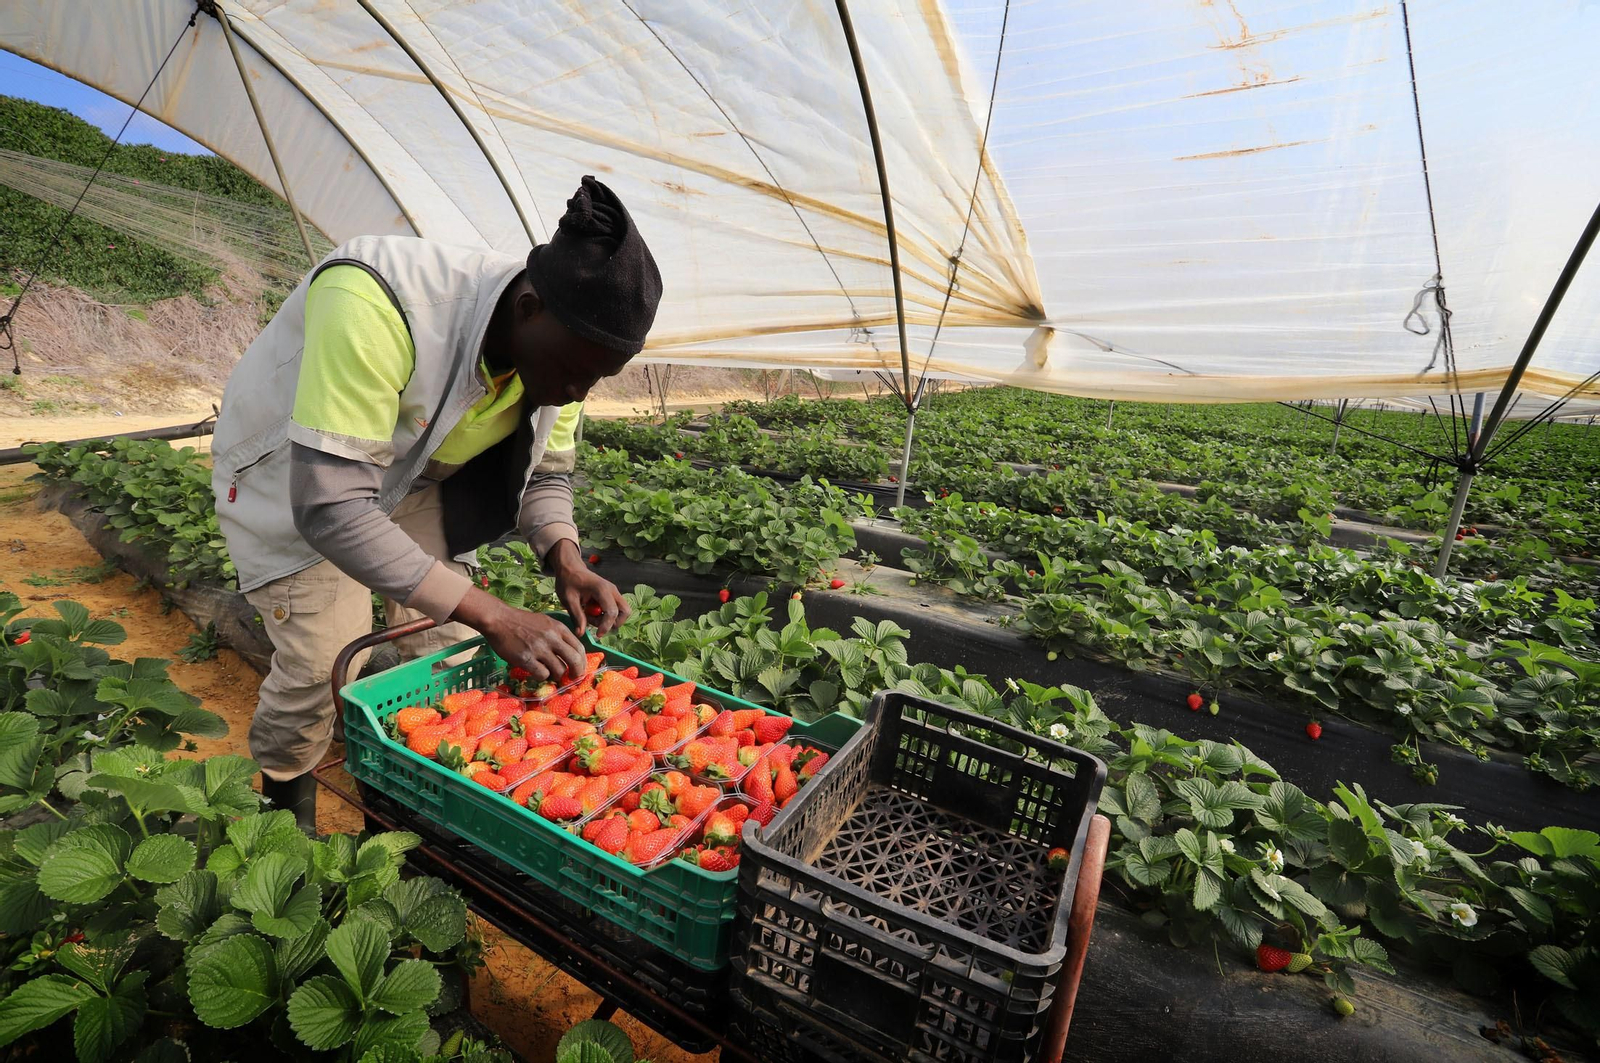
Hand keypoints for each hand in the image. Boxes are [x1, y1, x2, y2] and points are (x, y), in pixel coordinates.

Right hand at [450, 587, 585, 681]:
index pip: (579, 648)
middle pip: (574, 660)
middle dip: (576, 673)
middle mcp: (552, 637)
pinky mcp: (526, 658)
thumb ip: (558, 635)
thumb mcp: (545, 622)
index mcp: (558, 628)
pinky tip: (536, 671)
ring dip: (556, 675)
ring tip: (548, 672)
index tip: (580, 669)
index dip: (582, 662)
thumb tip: (570, 653)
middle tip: (572, 678)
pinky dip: (541, 676)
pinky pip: (542, 674)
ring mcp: (539, 648)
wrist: (499, 619)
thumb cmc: (521, 622)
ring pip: (559, 670)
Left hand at [546, 540, 630, 636]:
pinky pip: (615, 609)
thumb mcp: (568, 599)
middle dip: (613, 623)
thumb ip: (576, 616)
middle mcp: (612, 590)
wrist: (571, 568)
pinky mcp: (611, 595)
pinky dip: (606, 615)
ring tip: (590, 615)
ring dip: (608, 620)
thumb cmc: (568, 581)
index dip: (606, 626)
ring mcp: (614, 592)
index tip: (597, 634)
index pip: (612, 612)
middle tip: (595, 623)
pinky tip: (591, 611)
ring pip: (622, 612)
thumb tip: (581, 633)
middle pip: (625, 612)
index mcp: (602, 589)